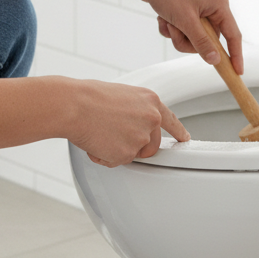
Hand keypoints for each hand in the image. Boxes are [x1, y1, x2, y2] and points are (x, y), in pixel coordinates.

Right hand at [69, 79, 188, 167]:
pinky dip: (103, 156)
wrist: (74, 105)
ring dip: (116, 150)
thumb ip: (135, 110)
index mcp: (151, 101)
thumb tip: (132, 124)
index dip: (178, 131)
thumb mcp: (122, 96)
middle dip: (135, 147)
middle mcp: (151, 119)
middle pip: (151, 145)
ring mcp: (141, 137)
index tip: (184, 139)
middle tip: (114, 137)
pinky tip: (95, 140)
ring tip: (100, 133)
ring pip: (132, 154)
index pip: (170, 120)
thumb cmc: (89, 97)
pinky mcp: (127, 154)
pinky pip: (116, 161)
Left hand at [132, 0, 243, 74]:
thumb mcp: (186, 21)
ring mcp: (198, 8)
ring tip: (166, 21)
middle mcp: (211, 6)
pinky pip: (182, 31)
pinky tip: (162, 18)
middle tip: (175, 31)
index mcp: (219, 4)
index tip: (238, 72)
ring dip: (177, 35)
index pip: (233, 35)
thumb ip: (202, 42)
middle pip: (208, 40)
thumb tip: (215, 60)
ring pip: (193, 38)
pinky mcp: (185, 10)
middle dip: (189, 41)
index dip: (236, 55)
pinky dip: (171, 29)